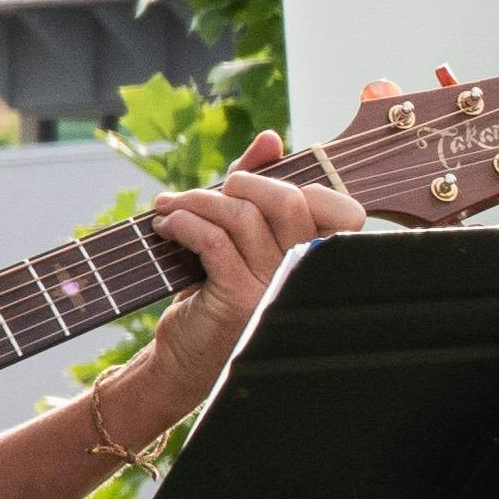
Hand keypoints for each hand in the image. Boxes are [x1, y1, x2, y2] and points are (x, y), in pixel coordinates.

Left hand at [93, 132, 363, 442]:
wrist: (182, 360)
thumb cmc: (211, 294)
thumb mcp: (235, 237)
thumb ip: (255, 186)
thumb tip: (271, 139)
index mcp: (311, 258)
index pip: (332, 208)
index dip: (304, 185)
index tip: (254, 185)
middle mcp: (301, 274)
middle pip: (288, 201)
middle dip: (241, 183)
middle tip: (208, 192)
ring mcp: (272, 288)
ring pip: (242, 216)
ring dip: (196, 202)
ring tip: (169, 208)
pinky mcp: (238, 299)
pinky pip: (213, 240)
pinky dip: (183, 223)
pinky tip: (166, 227)